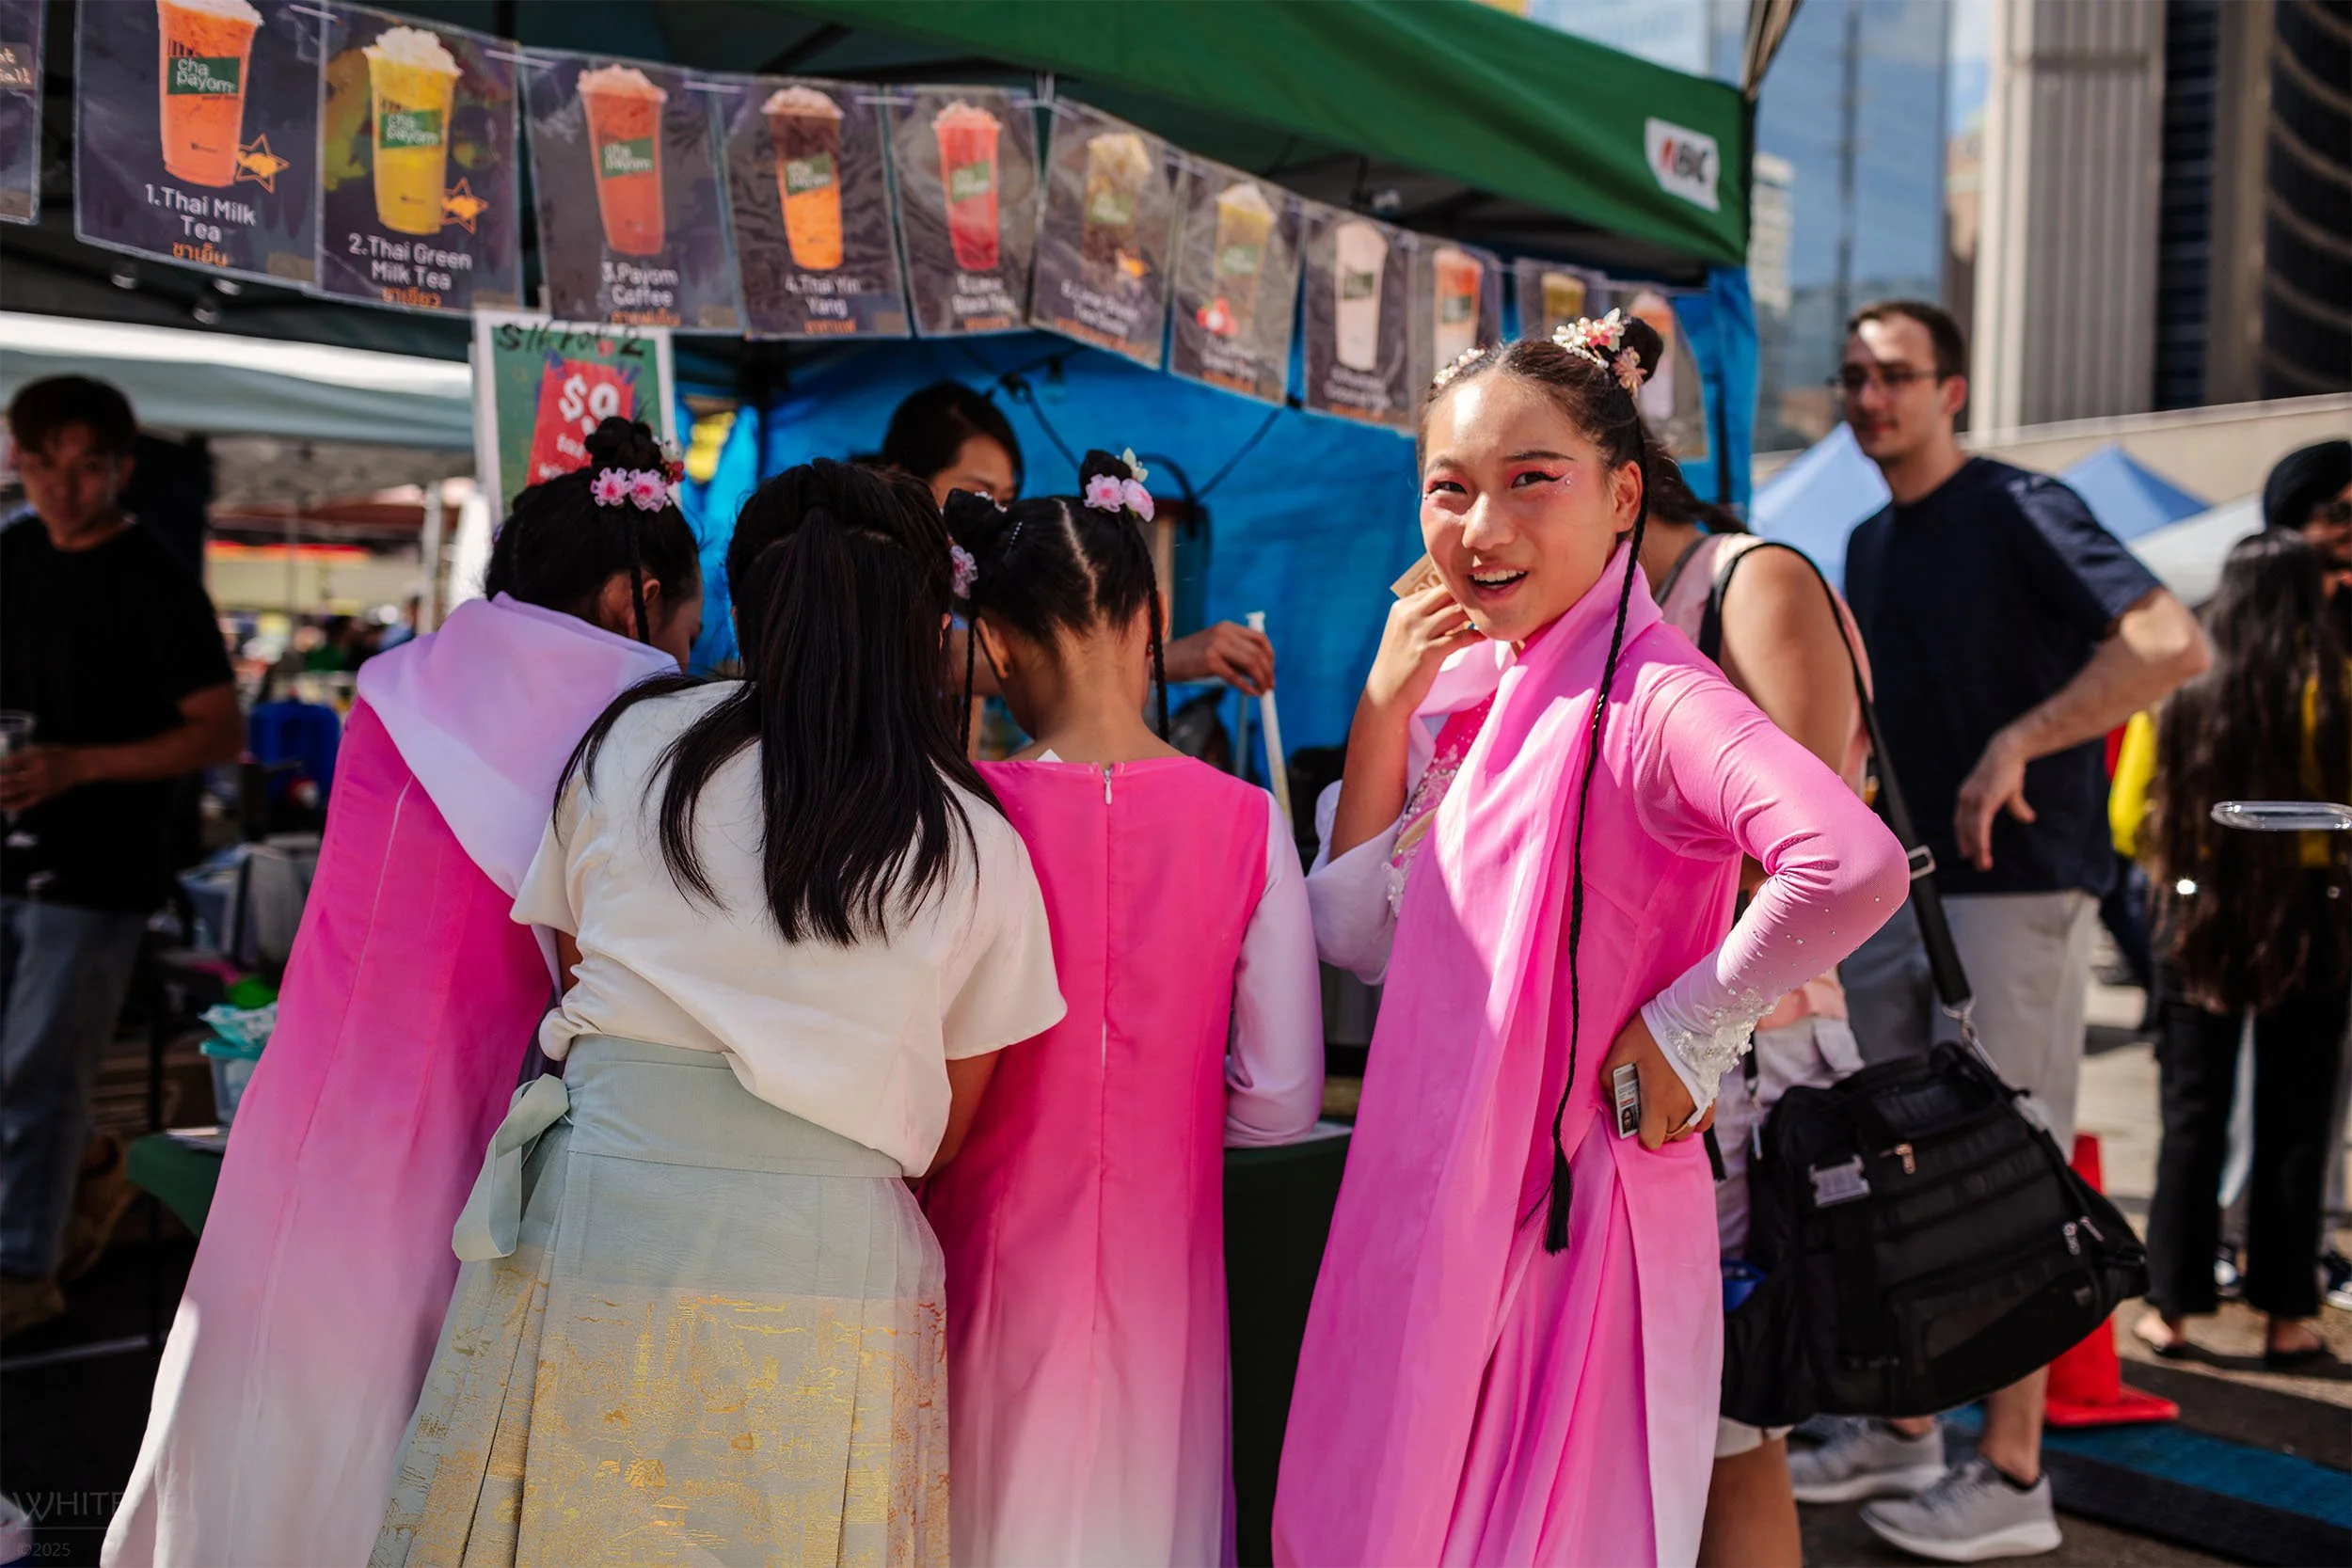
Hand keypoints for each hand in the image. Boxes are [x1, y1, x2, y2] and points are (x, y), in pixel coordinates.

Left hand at [0, 745, 81, 811]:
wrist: (77, 766)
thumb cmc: (57, 754)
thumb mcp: (40, 749)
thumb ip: (22, 755)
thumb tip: (3, 763)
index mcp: (35, 759)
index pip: (10, 763)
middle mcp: (36, 774)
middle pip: (9, 780)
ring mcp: (39, 787)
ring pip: (14, 792)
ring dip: (0, 792)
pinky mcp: (42, 796)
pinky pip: (24, 803)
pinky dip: (11, 805)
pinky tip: (2, 805)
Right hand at [1166, 621, 1274, 695]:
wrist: (1162, 660)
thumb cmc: (1191, 659)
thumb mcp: (1217, 651)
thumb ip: (1237, 657)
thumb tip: (1262, 672)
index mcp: (1227, 627)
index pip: (1260, 638)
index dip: (1270, 656)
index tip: (1271, 671)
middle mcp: (1224, 633)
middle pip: (1258, 652)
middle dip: (1268, 672)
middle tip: (1270, 686)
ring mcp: (1216, 645)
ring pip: (1251, 663)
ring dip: (1261, 680)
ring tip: (1262, 692)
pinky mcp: (1209, 660)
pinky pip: (1235, 677)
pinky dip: (1247, 687)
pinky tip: (1250, 694)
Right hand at [1363, 585, 1479, 719]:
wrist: (1385, 693)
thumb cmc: (1400, 662)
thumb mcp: (1405, 631)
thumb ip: (1424, 615)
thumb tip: (1454, 605)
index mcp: (1403, 607)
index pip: (1437, 588)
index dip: (1459, 592)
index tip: (1476, 598)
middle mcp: (1409, 615)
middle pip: (1447, 593)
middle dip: (1469, 596)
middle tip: (1488, 604)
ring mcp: (1418, 633)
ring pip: (1456, 612)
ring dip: (1476, 615)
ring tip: (1491, 619)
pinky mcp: (1428, 652)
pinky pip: (1460, 637)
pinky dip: (1475, 635)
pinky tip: (1484, 637)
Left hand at [1598, 1012, 1710, 1152]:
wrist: (1691, 1014)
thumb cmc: (1652, 1032)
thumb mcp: (1621, 1049)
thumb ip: (1609, 1077)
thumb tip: (1611, 1097)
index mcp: (1657, 1100)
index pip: (1651, 1140)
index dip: (1640, 1133)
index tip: (1634, 1118)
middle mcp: (1681, 1108)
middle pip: (1668, 1137)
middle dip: (1655, 1128)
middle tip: (1646, 1108)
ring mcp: (1699, 1103)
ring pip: (1686, 1132)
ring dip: (1673, 1126)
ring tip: (1663, 1107)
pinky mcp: (1711, 1094)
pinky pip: (1705, 1123)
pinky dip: (1694, 1122)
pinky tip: (1684, 1110)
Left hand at [1954, 729, 2033, 871]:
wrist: (2008, 751)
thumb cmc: (2009, 769)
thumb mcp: (2011, 791)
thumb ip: (2016, 806)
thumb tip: (2028, 818)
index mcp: (1967, 795)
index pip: (1961, 821)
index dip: (1963, 836)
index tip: (1965, 851)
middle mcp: (1965, 799)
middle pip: (1963, 828)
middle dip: (1967, 847)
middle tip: (1973, 863)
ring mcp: (1972, 800)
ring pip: (1971, 832)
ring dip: (1976, 850)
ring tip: (1982, 864)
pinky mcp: (1983, 802)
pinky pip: (1979, 827)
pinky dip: (1980, 842)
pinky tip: (1983, 852)